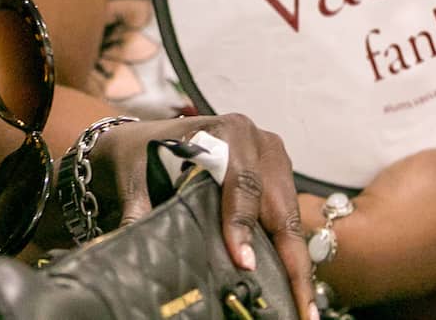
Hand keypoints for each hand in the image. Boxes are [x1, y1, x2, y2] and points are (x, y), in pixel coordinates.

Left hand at [89, 113, 315, 318]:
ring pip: (290, 219)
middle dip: (288, 258)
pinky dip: (291, 257)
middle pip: (278, 205)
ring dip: (296, 265)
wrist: (146, 143)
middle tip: (297, 305)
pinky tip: (295, 290)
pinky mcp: (278, 182)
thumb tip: (131, 245)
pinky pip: (288, 222)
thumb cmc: (144, 157)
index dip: (243, 224)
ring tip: (304, 309)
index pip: (241, 182)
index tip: (244, 262)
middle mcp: (259, 143)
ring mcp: (274, 162)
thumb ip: (139, 211)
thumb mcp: (138, 180)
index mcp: (227, 132)